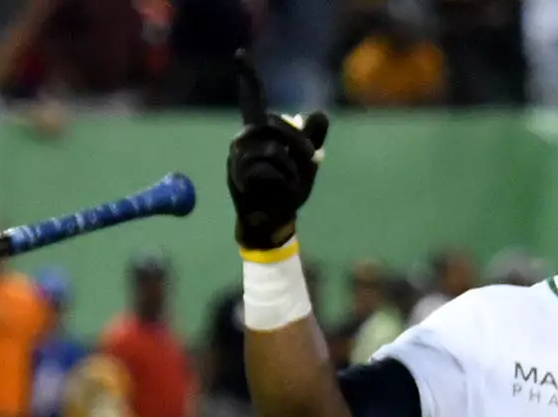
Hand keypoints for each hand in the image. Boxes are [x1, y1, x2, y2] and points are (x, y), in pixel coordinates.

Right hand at [229, 52, 328, 251]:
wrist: (272, 222)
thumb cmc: (286, 192)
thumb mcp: (306, 165)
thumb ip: (311, 140)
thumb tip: (319, 115)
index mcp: (258, 133)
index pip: (252, 100)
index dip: (247, 77)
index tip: (240, 54)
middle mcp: (244, 140)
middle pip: (274, 124)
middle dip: (298, 141)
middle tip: (313, 158)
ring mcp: (238, 157)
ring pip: (273, 149)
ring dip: (291, 167)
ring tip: (288, 183)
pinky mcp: (238, 175)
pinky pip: (269, 169)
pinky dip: (282, 182)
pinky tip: (275, 192)